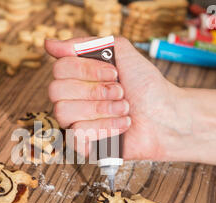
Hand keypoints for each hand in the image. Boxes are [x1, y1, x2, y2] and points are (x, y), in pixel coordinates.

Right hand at [45, 37, 190, 160]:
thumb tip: (49, 44)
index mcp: (77, 78)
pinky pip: (76, 133)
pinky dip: (105, 127)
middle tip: (120, 92)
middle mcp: (72, 99)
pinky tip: (122, 126)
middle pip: (56, 90)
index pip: (59, 68)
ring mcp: (75, 123)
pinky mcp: (83, 145)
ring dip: (101, 108)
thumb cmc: (145, 86)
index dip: (86, 69)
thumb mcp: (118, 51)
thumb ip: (84, 44)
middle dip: (94, 90)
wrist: (166, 115)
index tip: (114, 72)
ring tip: (124, 109)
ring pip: (64, 112)